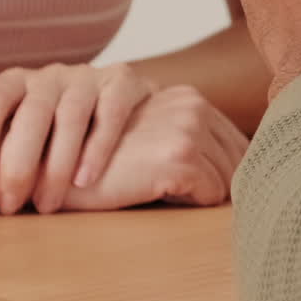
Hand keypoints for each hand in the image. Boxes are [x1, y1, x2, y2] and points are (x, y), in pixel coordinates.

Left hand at [0, 62, 155, 214]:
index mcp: (18, 81)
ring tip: (46, 205)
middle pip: (32, 111)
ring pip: (71, 114)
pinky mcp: (124, 82)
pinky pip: (112, 110)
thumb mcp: (19, 119)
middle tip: (9, 204)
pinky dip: (98, 146)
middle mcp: (51, 75)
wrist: (123, 105)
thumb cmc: (56, 123)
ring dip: (57, 162)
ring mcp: (88, 76)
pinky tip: (85, 180)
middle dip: (17, 161)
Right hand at [61, 85, 247, 209]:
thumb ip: (188, 135)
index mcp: (187, 96)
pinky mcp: (179, 154)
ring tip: (165, 189)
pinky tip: (158, 193)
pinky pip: (213, 194)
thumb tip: (237, 170)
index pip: (237, 142)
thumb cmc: (107, 160)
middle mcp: (191, 104)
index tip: (203, 186)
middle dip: (220, 183)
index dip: (225, 170)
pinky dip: (193, 204)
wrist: (62, 165)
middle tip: (183, 192)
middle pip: (239, 161)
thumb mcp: (152, 134)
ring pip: (228, 179)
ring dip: (203, 194)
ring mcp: (186, 127)